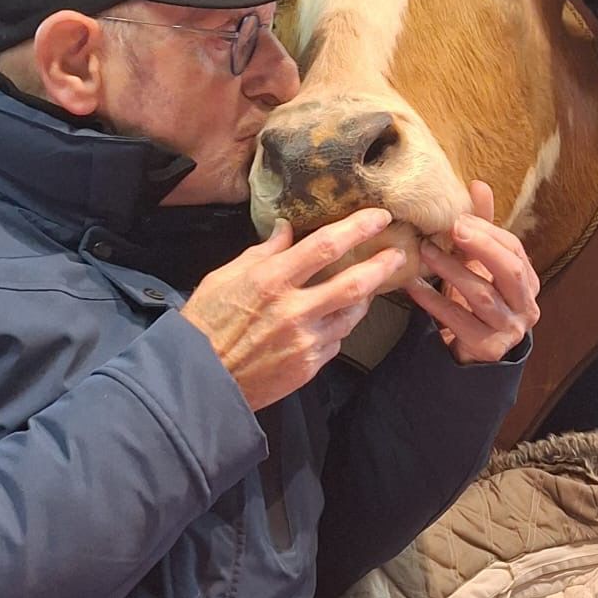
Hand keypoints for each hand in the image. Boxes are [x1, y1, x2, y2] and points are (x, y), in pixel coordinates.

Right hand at [182, 207, 404, 409]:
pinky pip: (335, 340)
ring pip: (352, 314)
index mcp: (271, 280)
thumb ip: (262, 252)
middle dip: (382, 265)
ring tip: (370, 285)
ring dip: (365, 297)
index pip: (326, 246)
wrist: (199, 380)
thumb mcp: (225, 277)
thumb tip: (286, 229)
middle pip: (354, 283)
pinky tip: (332, 319)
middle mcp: (294, 309)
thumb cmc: (206, 323)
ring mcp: (305, 341)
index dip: (358, 228)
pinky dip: (338, 326)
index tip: (379, 217)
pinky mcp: (309, 367)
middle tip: (398, 253)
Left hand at [405, 181, 540, 363]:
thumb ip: (481, 227)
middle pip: (510, 270)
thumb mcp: (479, 263)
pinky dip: (434, 301)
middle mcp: (526, 306)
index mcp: (528, 281)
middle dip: (480, 246)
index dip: (488, 232)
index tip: (458, 217)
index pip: (514, 249)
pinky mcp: (488, 348)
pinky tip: (414, 286)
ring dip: (452, 270)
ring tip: (425, 252)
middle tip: (452, 228)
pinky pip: (459, 320)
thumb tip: (478, 184)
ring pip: (482, 295)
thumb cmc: (476, 300)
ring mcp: (509, 329)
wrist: (470, 350)